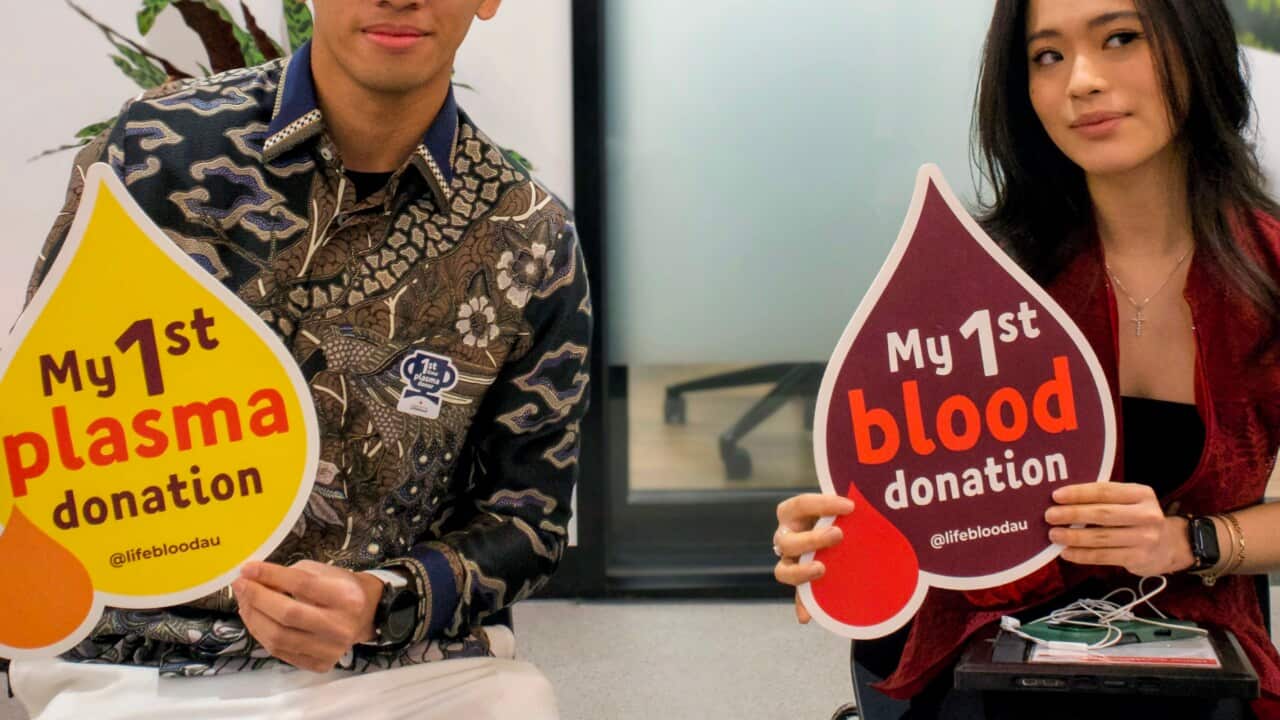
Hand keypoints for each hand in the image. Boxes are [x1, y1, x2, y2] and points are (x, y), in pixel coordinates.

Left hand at [233, 560, 383, 672]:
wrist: (365, 615)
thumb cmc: (340, 589)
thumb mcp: (321, 572)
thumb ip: (289, 577)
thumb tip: (253, 581)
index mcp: (346, 597)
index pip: (302, 585)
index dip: (271, 576)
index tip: (248, 569)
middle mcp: (341, 627)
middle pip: (288, 614)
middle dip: (257, 598)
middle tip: (241, 585)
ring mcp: (331, 650)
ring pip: (279, 638)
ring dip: (254, 618)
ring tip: (244, 602)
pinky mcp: (320, 664)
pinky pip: (280, 652)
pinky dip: (262, 634)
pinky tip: (256, 619)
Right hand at [773, 493, 855, 622]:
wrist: (838, 534)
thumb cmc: (837, 516)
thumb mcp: (835, 509)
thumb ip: (842, 511)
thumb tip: (859, 508)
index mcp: (791, 513)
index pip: (801, 504)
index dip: (823, 504)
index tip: (850, 506)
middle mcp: (785, 536)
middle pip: (787, 541)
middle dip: (812, 538)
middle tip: (838, 535)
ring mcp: (789, 561)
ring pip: (783, 571)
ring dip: (802, 572)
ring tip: (821, 569)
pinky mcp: (800, 581)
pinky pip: (797, 596)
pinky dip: (802, 606)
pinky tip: (806, 616)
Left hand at [1045, 483, 1190, 576]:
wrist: (1170, 546)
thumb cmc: (1137, 519)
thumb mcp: (1129, 502)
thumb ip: (1104, 499)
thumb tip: (1062, 500)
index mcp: (1141, 494)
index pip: (1105, 491)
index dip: (1079, 493)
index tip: (1056, 496)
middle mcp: (1147, 515)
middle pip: (1103, 514)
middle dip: (1073, 514)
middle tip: (1049, 516)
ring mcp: (1145, 538)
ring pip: (1102, 537)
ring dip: (1074, 537)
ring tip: (1054, 535)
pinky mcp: (1139, 558)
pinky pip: (1104, 556)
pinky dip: (1082, 555)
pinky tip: (1066, 553)